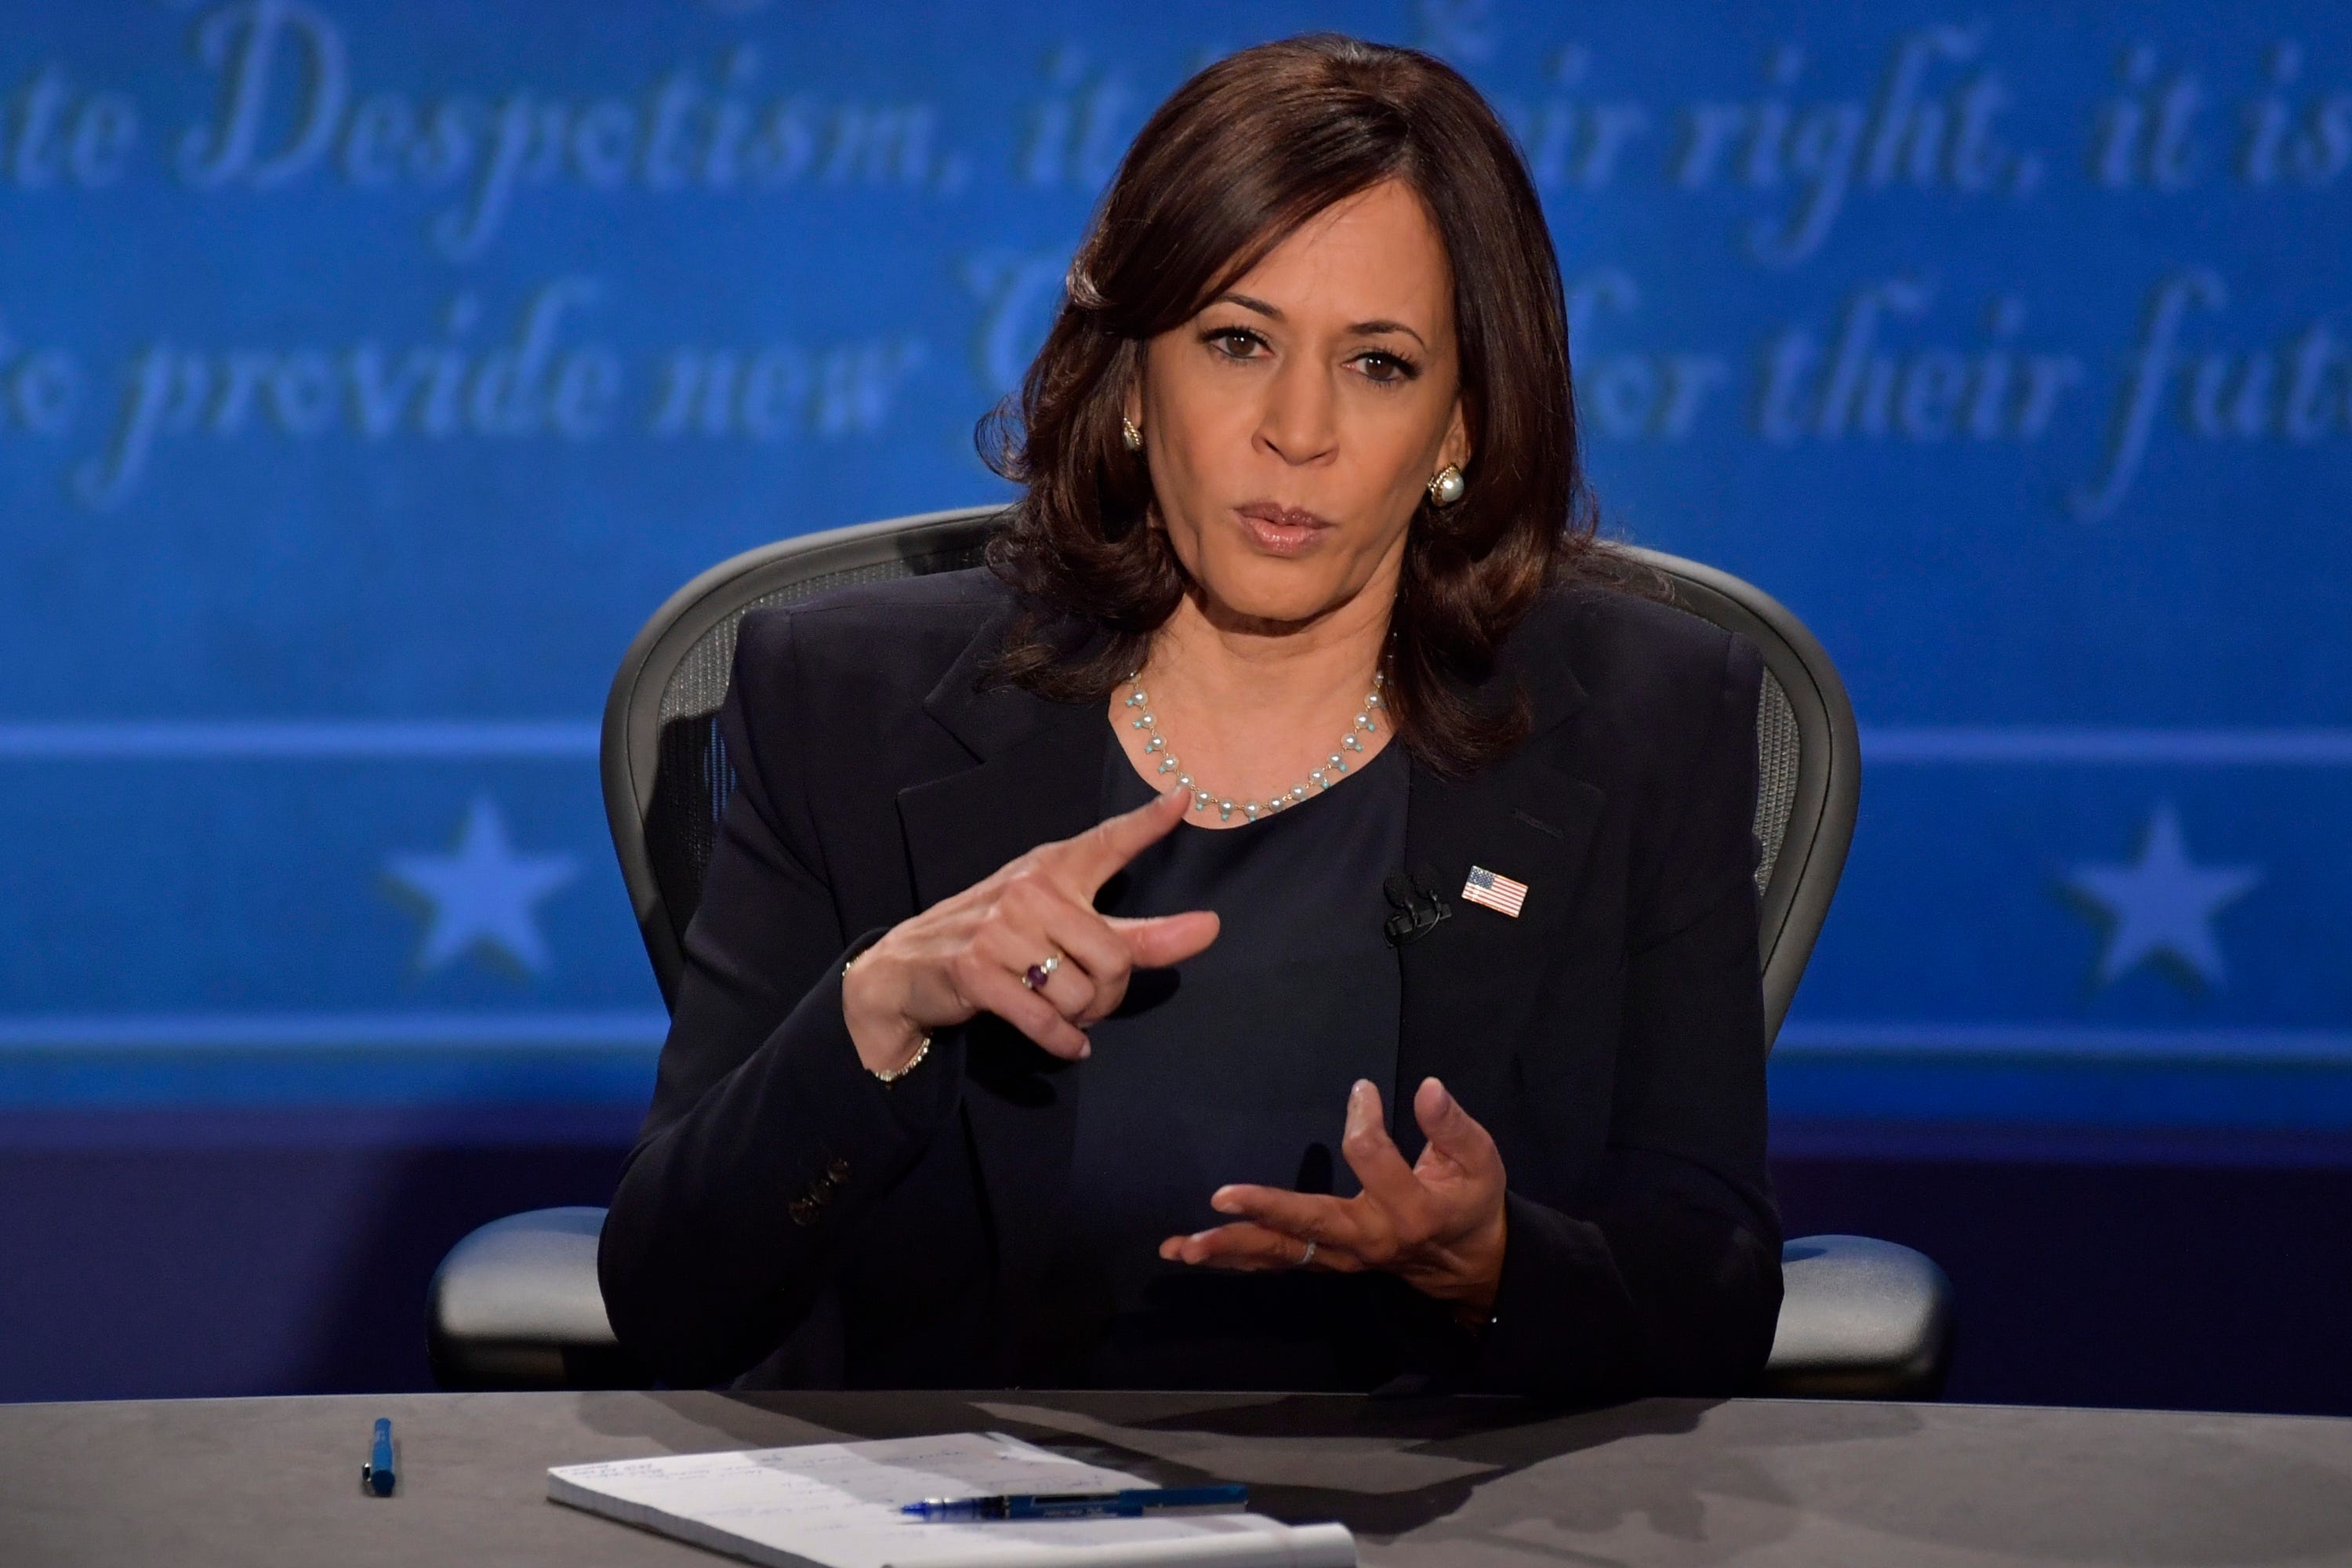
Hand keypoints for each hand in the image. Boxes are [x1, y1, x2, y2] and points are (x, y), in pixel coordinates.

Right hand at [840, 787, 1218, 1073]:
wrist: (908, 966)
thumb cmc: (996, 939)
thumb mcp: (1059, 922)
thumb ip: (1133, 931)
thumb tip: (1209, 928)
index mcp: (1053, 867)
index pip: (1108, 840)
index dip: (1148, 821)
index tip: (1184, 796)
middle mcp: (1029, 889)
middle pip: (1115, 957)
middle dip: (1112, 996)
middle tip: (1092, 1003)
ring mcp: (1000, 929)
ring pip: (1082, 994)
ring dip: (1083, 1021)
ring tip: (1066, 1015)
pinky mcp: (976, 970)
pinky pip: (1046, 1019)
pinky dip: (1065, 1042)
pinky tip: (1071, 1047)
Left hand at [1159, 1077, 1508, 1317]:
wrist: (1469, 1265)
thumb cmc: (1470, 1201)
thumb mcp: (1479, 1160)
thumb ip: (1452, 1125)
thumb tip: (1427, 1087)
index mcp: (1410, 1210)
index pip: (1372, 1156)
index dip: (1364, 1118)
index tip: (1362, 1090)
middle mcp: (1368, 1239)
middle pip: (1309, 1225)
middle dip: (1264, 1212)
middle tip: (1219, 1198)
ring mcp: (1342, 1257)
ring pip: (1282, 1253)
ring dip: (1230, 1249)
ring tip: (1181, 1246)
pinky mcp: (1325, 1262)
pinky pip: (1276, 1261)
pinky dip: (1232, 1258)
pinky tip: (1187, 1252)